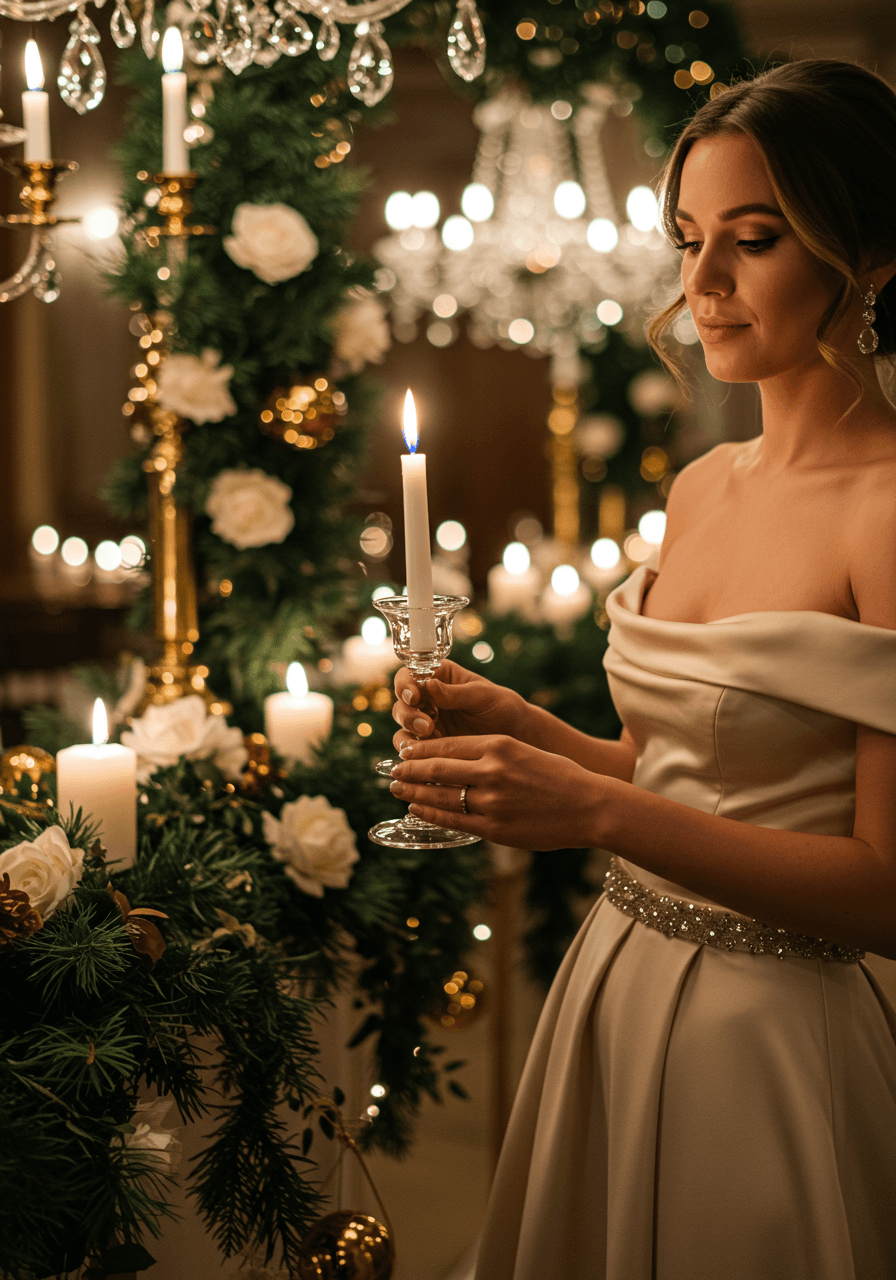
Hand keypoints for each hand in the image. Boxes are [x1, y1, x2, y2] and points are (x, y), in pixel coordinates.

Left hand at [388, 733, 612, 850]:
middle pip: (436, 769)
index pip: (447, 745)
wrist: (590, 807)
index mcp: (499, 745)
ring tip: (399, 790)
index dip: (421, 751)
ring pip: (440, 796)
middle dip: (409, 771)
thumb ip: (491, 754)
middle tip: (392, 771)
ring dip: (414, 794)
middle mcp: (491, 770)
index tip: (405, 752)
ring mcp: (492, 801)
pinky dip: (432, 815)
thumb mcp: (524, 752)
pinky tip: (419, 811)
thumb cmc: (560, 777)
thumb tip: (455, 761)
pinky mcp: (494, 828)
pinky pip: (454, 820)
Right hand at [391, 660, 526, 745]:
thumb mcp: (481, 695)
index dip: (404, 686)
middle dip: (408, 715)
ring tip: (429, 740)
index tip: (414, 696)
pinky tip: (430, 757)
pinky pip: (413, 751)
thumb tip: (427, 684)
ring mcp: (425, 723)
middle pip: (401, 704)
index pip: (409, 677)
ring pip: (403, 728)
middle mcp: (426, 699)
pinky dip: (415, 754)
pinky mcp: (429, 746)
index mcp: (437, 677)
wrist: (514, 735)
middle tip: (427, 726)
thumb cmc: (501, 706)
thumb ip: (455, 693)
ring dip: (409, 735)